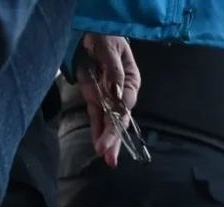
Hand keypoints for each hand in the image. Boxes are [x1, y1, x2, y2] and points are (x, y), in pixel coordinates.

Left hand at [77, 34, 140, 166]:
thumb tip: (116, 93)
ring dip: (107, 141)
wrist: (92, 29)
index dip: (120, 110)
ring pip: (108, 122)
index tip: (115, 118)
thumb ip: (114, 70)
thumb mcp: (110, 48)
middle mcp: (121, 92)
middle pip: (119, 118)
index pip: (127, 100)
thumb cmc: (106, 35)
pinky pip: (96, 117)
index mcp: (131, 80)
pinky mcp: (94, 97)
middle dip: (114, 137)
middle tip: (110, 156)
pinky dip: (97, 131)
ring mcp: (107, 96)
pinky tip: (99, 147)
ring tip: (108, 159)